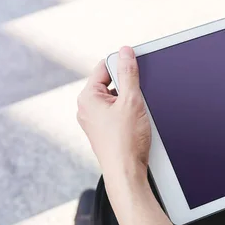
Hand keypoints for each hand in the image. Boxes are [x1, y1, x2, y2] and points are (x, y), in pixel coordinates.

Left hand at [77, 46, 150, 179]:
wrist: (126, 173)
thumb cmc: (126, 143)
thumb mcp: (131, 101)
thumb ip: (128, 73)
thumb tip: (125, 51)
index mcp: (87, 97)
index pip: (104, 66)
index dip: (123, 66)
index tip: (137, 70)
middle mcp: (86, 108)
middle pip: (111, 83)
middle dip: (128, 87)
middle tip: (137, 99)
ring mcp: (94, 121)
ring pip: (116, 99)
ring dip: (130, 102)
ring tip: (137, 116)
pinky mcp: (104, 131)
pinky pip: (117, 113)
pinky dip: (129, 114)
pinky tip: (137, 124)